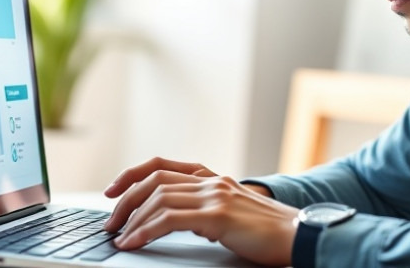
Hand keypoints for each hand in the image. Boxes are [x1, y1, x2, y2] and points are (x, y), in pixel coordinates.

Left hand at [103, 157, 297, 265]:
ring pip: (158, 199)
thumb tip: (175, 221)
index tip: (112, 192)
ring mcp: (215, 196)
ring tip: (119, 237)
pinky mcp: (218, 215)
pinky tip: (134, 243)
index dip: (132, 175)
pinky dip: (145, 231)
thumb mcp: (232, 212)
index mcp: (213, 179)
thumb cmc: (268, 231)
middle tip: (110, 223)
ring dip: (132, 219)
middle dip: (125, 200)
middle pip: (154, 180)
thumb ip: (207, 210)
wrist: (299, 233)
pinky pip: (169, 220)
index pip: (162, 166)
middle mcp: (211, 182)